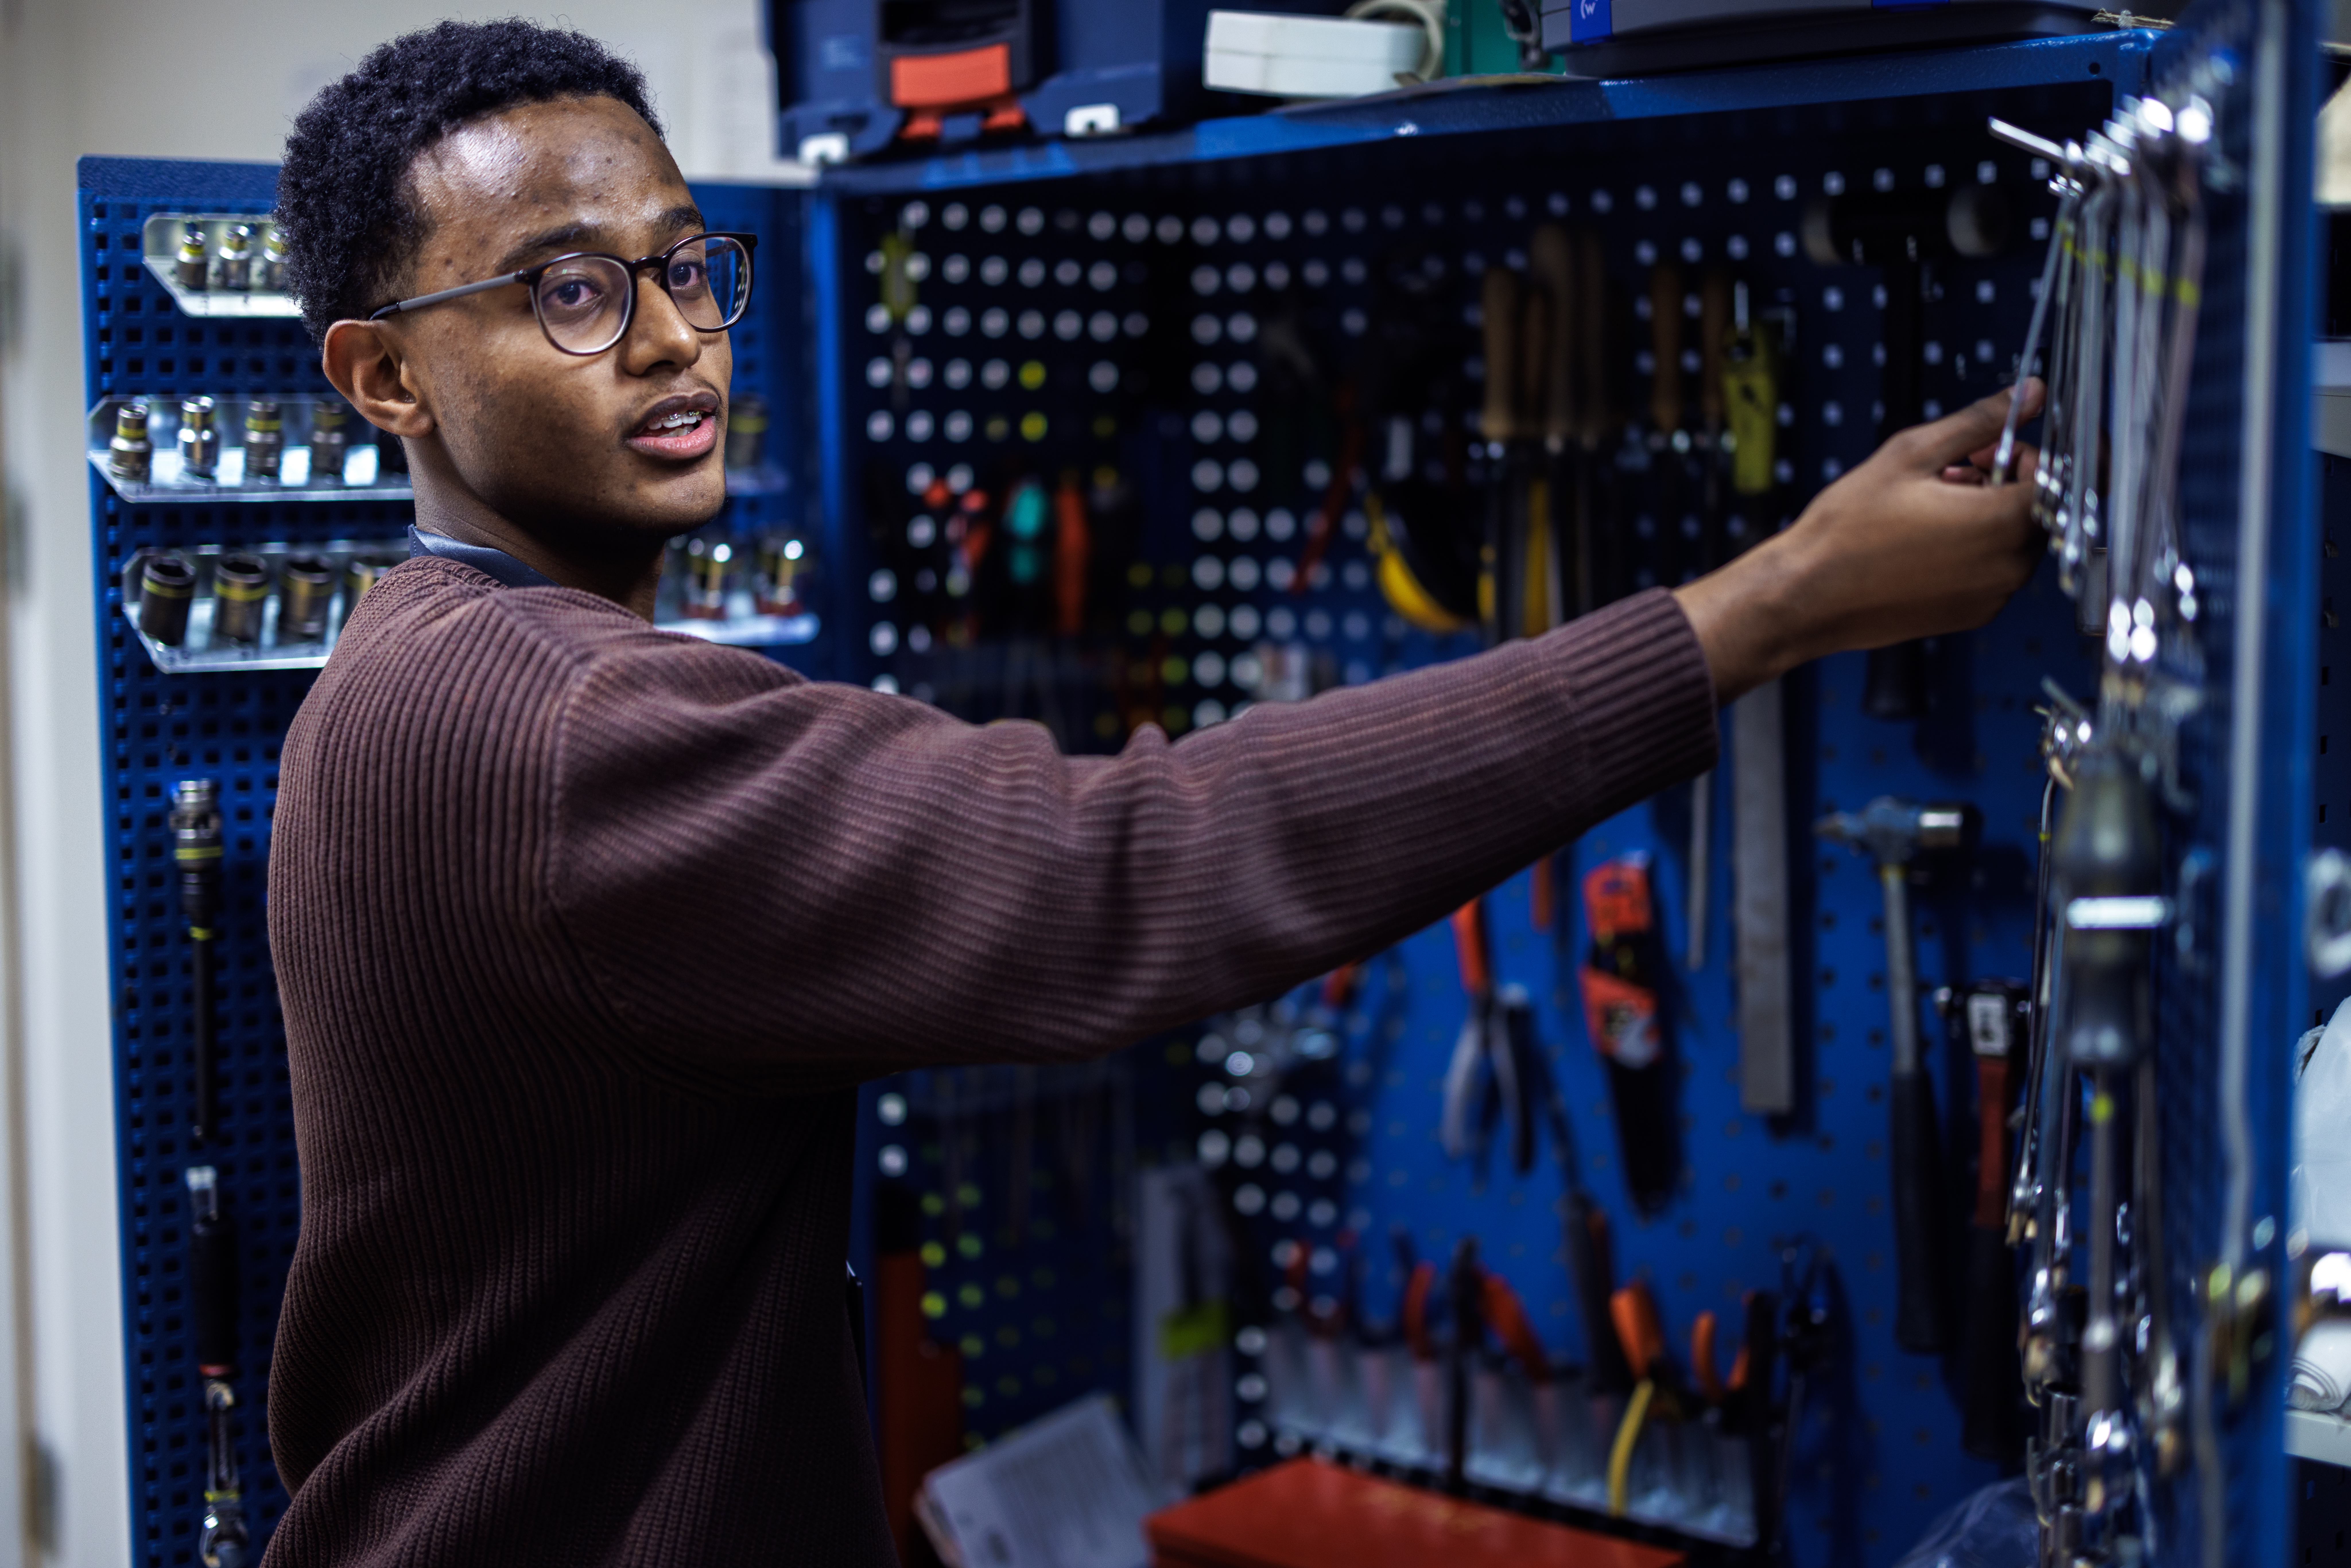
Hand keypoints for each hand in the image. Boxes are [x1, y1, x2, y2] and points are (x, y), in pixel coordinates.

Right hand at [1673, 381, 2043, 703]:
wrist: (1806, 597)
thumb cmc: (1848, 530)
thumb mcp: (1911, 455)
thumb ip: (1979, 422)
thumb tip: (2030, 394)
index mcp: (2003, 523)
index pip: (2059, 476)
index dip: (2028, 452)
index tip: (1993, 445)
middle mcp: (2009, 566)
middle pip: (2040, 509)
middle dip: (2005, 481)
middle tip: (1952, 471)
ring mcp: (1993, 596)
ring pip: (2016, 540)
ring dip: (1988, 514)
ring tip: (1932, 505)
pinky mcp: (1972, 614)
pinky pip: (1994, 571)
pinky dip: (1975, 548)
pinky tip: (1927, 538)